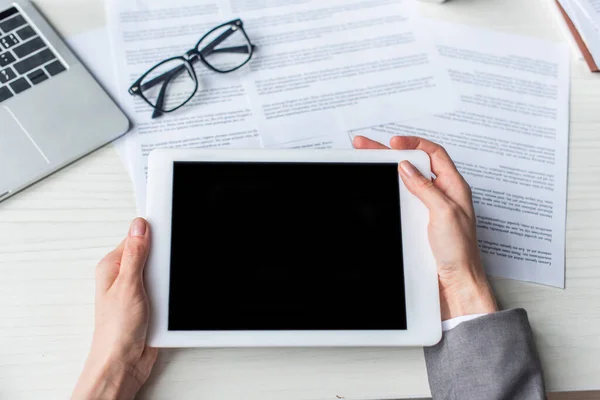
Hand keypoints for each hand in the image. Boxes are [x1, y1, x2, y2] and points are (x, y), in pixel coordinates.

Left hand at [72, 218, 157, 399]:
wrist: (124, 362)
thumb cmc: (116, 330)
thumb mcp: (128, 285)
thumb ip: (135, 254)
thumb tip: (139, 225)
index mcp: (112, 266)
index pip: (136, 238)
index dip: (153, 235)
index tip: (168, 233)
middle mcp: (123, 276)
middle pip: (152, 254)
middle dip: (163, 262)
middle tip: (162, 275)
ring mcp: (137, 290)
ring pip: (162, 273)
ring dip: (167, 281)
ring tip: (162, 294)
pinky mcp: (149, 303)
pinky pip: (166, 290)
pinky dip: (171, 294)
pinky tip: (168, 301)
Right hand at [353, 136, 497, 320]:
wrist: (456, 283)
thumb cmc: (461, 252)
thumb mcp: (445, 213)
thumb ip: (426, 188)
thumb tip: (407, 168)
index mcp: (454, 187)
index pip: (434, 154)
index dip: (413, 143)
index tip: (393, 142)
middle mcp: (441, 194)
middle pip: (414, 165)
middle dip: (390, 153)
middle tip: (367, 146)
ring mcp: (428, 208)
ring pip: (405, 182)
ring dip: (387, 171)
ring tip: (367, 161)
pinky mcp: (418, 222)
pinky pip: (402, 201)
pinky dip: (389, 191)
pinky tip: (378, 187)